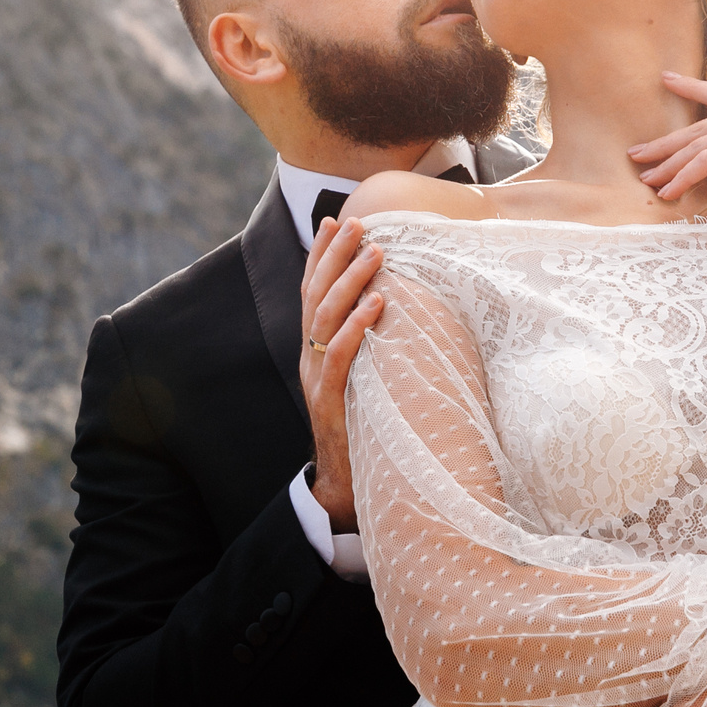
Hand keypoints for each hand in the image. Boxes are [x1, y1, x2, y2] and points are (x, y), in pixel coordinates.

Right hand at [299, 216, 386, 531]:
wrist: (347, 486)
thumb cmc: (364, 430)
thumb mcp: (363, 380)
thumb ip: (369, 348)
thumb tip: (397, 311)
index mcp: (313, 350)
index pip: (311, 292)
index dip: (320, 256)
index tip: (335, 221)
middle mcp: (308, 358)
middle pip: (315, 296)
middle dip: (335, 256)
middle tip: (359, 224)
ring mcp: (315, 379)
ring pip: (325, 319)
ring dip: (351, 281)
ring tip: (375, 253)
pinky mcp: (329, 401)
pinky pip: (339, 356)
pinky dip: (357, 327)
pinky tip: (379, 303)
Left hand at [629, 73, 706, 203]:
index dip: (694, 88)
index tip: (668, 80)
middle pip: (701, 126)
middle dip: (666, 141)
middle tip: (636, 152)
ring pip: (697, 145)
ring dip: (668, 164)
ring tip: (644, 178)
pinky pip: (705, 163)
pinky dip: (683, 177)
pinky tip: (667, 193)